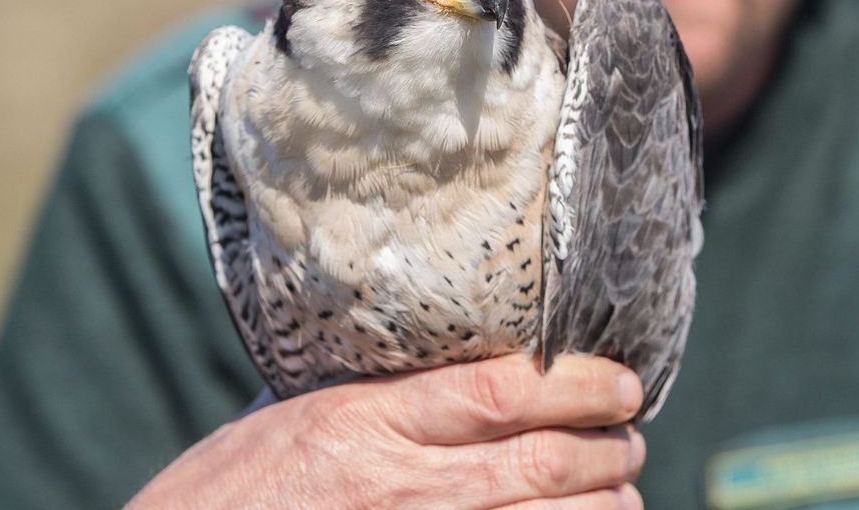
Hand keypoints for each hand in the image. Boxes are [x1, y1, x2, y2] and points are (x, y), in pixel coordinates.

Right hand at [127, 354, 644, 508]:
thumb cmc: (226, 490)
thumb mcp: (290, 413)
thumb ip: (371, 392)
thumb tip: (441, 363)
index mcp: (369, 420)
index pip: (502, 390)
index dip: (579, 384)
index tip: (621, 382)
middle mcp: (401, 484)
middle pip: (540, 462)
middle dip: (607, 449)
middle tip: (632, 438)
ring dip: (600, 508)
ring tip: (621, 492)